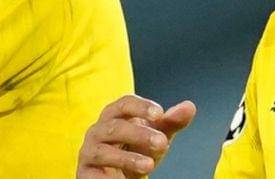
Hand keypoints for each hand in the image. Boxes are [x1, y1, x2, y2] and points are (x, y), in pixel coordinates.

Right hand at [77, 95, 196, 177]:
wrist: (116, 176)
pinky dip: (107, 178)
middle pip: (115, 127)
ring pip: (104, 152)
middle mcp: (98, 130)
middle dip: (139, 134)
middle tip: (162, 142)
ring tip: (149, 166)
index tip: (160, 114)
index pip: (124, 104)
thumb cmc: (135, 149)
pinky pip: (93, 175)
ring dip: (127, 159)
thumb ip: (171, 122)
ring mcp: (89, 152)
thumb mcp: (156, 136)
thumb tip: (189, 107)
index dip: (140, 107)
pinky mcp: (85, 173)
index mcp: (114, 115)